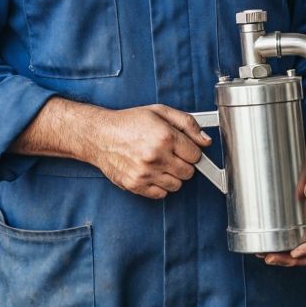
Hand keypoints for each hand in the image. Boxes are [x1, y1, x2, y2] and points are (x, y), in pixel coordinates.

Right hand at [85, 104, 211, 199]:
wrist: (99, 135)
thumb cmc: (129, 122)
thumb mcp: (160, 112)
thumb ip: (187, 124)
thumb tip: (206, 140)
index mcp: (165, 136)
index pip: (196, 155)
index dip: (191, 151)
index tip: (184, 148)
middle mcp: (156, 156)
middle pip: (189, 172)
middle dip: (183, 163)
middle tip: (171, 155)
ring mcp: (145, 173)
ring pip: (177, 185)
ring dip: (172, 176)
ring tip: (160, 163)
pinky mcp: (136, 185)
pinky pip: (161, 194)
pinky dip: (160, 186)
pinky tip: (152, 172)